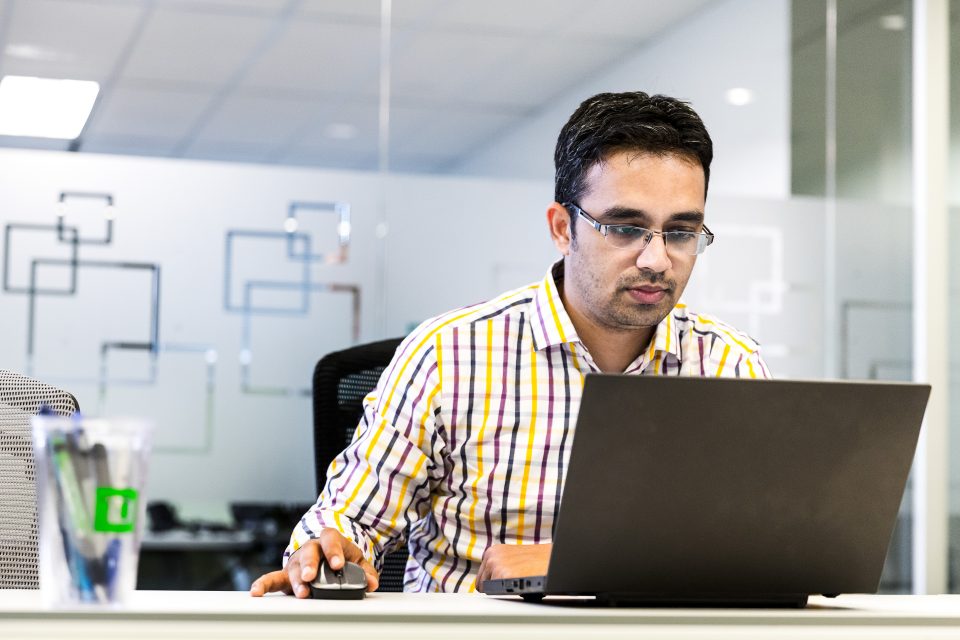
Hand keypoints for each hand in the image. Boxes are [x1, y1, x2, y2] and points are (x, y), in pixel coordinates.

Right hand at [249, 528, 378, 597]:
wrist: (327, 549)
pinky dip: (264, 584)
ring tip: (301, 591)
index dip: (333, 550)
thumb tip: (372, 583)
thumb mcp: (356, 559)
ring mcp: (297, 561)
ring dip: (296, 579)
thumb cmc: (340, 554)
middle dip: (309, 564)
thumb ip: (365, 570)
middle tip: (311, 576)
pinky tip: (257, 592)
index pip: (330, 539)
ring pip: (293, 567)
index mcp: (329, 540)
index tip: (338, 563)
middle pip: (308, 552)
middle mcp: (310, 548)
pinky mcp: (287, 574)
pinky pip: (273, 578)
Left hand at [476, 543, 551, 592]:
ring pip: (489, 590)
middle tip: (512, 584)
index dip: (492, 583)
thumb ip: (500, 565)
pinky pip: (497, 594)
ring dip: (502, 590)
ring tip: (518, 582)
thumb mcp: (513, 557)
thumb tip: (489, 581)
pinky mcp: (502, 576)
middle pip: (481, 584)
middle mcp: (491, 556)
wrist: (554, 558)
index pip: (482, 576)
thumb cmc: (537, 560)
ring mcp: (495, 565)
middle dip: (494, 587)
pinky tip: (519, 586)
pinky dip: (508, 593)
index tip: (502, 583)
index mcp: (492, 551)